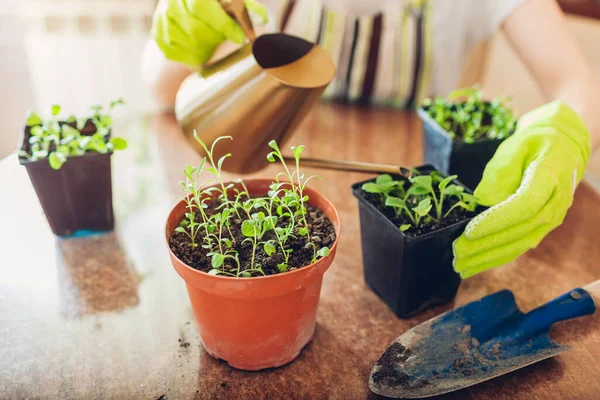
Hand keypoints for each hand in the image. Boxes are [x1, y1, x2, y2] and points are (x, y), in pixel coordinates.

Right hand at [152, 0, 267, 67]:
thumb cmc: (216, 10)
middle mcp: (172, 1)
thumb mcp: (233, 4)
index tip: (241, 37)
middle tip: (226, 39)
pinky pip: (181, 55)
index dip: (223, 24)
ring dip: (206, 48)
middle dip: (216, 38)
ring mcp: (162, 19)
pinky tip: (200, 49)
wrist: (187, 17)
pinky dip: (195, 57)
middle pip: (195, 29)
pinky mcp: (159, 37)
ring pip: (189, 44)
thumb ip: (247, 8)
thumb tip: (263, 18)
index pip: (202, 6)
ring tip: (212, 42)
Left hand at [453, 101, 590, 277]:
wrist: (563, 147)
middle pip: (520, 231)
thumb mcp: (514, 147)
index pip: (524, 205)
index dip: (496, 221)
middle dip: (486, 245)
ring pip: (520, 244)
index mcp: (550, 177)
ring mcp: (552, 218)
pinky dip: (497, 257)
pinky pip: (520, 245)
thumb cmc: (533, 144)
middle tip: (457, 254)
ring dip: (489, 258)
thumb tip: (481, 202)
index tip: (469, 231)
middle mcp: (556, 203)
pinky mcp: (542, 226)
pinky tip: (477, 265)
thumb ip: (499, 174)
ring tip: (462, 266)